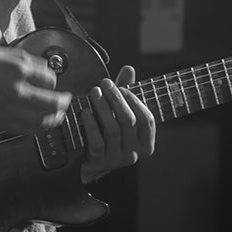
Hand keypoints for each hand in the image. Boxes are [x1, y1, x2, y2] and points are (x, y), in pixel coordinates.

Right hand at [0, 46, 70, 133]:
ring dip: (55, 118)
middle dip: (64, 102)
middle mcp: (15, 91)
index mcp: (17, 70)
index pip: (50, 79)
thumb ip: (24, 59)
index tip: (52, 82)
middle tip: (66, 100)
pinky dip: (38, 128)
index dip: (54, 81)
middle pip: (53, 102)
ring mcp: (8, 110)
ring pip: (43, 121)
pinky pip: (27, 131)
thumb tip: (43, 67)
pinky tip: (41, 124)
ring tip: (58, 115)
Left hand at [80, 65, 155, 183]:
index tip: (123, 87)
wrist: (90, 163)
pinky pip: (96, 141)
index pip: (147, 120)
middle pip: (129, 121)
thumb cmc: (108, 133)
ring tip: (94, 92)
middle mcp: (134, 154)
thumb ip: (126, 94)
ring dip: (103, 108)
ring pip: (113, 129)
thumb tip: (129, 69)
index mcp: (146, 144)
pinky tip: (84, 111)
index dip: (135, 101)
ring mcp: (117, 160)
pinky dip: (90, 124)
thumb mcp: (119, 114)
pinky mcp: (99, 162)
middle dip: (116, 99)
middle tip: (104, 83)